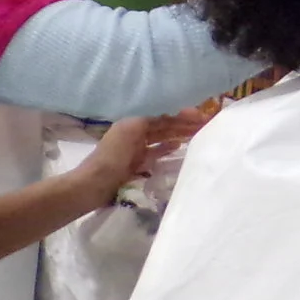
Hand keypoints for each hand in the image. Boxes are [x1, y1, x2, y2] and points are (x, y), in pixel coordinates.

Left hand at [73, 113, 198, 200]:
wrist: (93, 185)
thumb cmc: (111, 158)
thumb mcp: (130, 132)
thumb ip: (150, 121)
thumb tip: (170, 114)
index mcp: (133, 122)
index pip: (163, 114)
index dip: (182, 113)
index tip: (202, 114)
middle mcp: (135, 132)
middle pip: (164, 125)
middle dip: (184, 123)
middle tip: (206, 123)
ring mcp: (136, 148)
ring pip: (162, 137)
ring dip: (179, 133)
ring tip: (199, 132)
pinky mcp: (137, 164)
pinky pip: (156, 152)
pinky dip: (167, 148)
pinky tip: (179, 146)